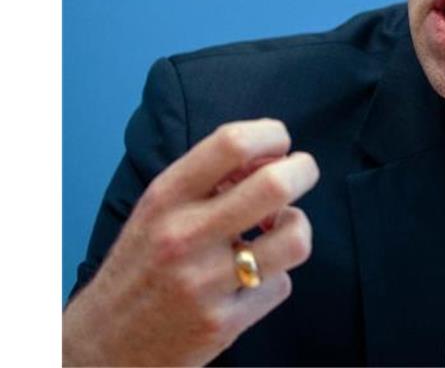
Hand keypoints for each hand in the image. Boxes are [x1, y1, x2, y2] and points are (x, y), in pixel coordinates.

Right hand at [62, 119, 319, 365]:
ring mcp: (205, 282)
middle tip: (301, 175)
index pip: (231, 143)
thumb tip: (270, 155)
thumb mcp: (156, 210)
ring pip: (293, 238)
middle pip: (275, 185)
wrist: (103, 346)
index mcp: (165, 198)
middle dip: (304, 171)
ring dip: (297, 227)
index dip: (272, 135)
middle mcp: (183, 236)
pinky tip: (253, 278)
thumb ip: (208, 179)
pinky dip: (276, 277)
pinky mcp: (224, 323)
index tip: (279, 145)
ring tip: (278, 230)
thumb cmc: (141, 267)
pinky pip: (282, 285)